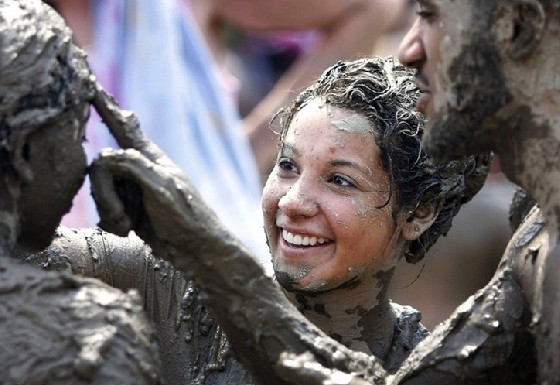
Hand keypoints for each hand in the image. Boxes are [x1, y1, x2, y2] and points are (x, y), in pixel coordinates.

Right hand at [89, 83, 228, 264]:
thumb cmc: (187, 215)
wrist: (195, 250)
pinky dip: (112, 221)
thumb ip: (133, 166)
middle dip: (105, 195)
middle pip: (100, 168)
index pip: (124, 126)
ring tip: (129, 226)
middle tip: (123, 218)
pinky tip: (127, 231)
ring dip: (111, 211)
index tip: (89, 84)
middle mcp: (137, 168)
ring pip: (99, 190)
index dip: (105, 107)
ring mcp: (131, 189)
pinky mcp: (126, 208)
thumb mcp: (162, 187)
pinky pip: (104, 209)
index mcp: (150, 156)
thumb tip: (103, 155)